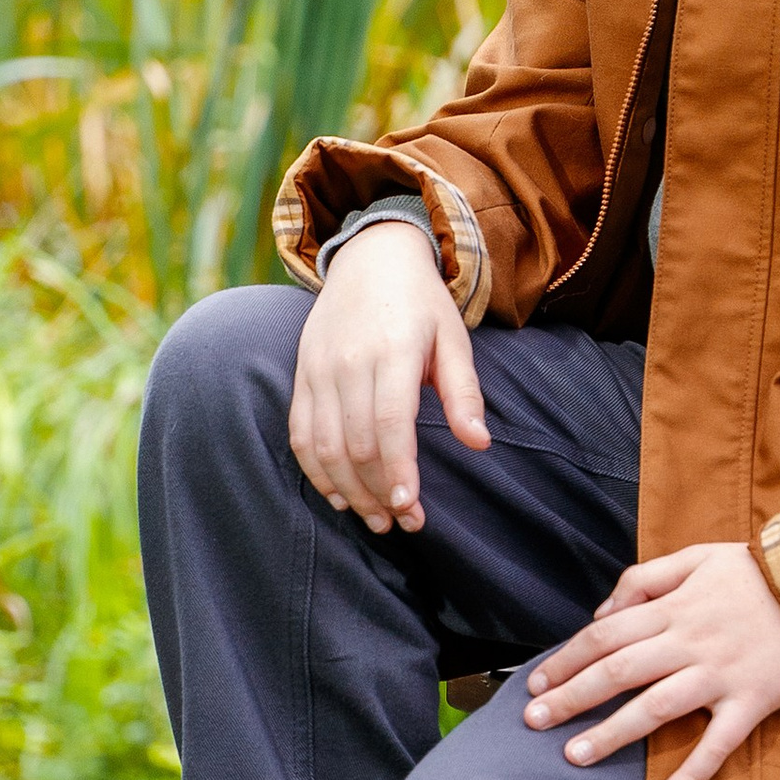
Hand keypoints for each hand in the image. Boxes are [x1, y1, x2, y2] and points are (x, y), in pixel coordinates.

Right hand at [289, 223, 487, 531]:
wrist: (370, 256)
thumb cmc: (421, 303)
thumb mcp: (454, 337)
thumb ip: (464, 392)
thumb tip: (479, 443)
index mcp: (393, 349)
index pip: (390, 422)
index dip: (398, 469)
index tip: (410, 507)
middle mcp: (349, 361)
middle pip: (356, 443)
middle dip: (380, 491)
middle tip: (405, 523)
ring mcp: (318, 368)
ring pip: (324, 445)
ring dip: (349, 490)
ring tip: (376, 519)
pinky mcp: (301, 374)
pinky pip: (299, 432)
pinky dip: (316, 470)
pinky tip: (339, 496)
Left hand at [524, 541, 779, 779]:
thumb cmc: (762, 570)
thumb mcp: (699, 556)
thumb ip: (646, 578)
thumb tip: (603, 611)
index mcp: (674, 607)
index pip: (605, 634)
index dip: (566, 659)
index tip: (536, 683)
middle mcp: (689, 642)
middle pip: (618, 671)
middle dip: (571, 698)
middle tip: (533, 724)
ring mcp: (720, 674)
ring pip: (655, 708)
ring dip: (612, 734)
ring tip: (575, 757)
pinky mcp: (752, 701)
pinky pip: (717, 744)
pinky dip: (690, 774)